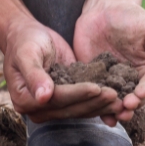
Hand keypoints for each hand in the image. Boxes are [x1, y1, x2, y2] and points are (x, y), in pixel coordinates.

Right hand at [3, 16, 122, 123]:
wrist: (28, 36)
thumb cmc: (25, 41)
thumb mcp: (27, 53)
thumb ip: (34, 74)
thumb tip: (43, 97)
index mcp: (25, 100)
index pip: (56, 100)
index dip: (77, 94)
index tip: (96, 87)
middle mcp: (39, 108)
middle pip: (71, 108)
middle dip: (94, 102)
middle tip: (115, 95)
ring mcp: (53, 107)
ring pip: (80, 110)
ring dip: (100, 106)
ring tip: (119, 100)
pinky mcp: (67, 100)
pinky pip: (84, 104)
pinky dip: (100, 102)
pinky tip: (116, 99)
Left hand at [74, 0, 144, 121]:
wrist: (102, 8)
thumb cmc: (131, 17)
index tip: (141, 94)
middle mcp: (132, 79)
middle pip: (135, 98)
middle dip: (132, 104)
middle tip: (126, 106)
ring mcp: (112, 81)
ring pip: (117, 101)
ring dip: (117, 111)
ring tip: (115, 115)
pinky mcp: (94, 80)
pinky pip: (97, 96)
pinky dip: (99, 108)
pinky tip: (101, 117)